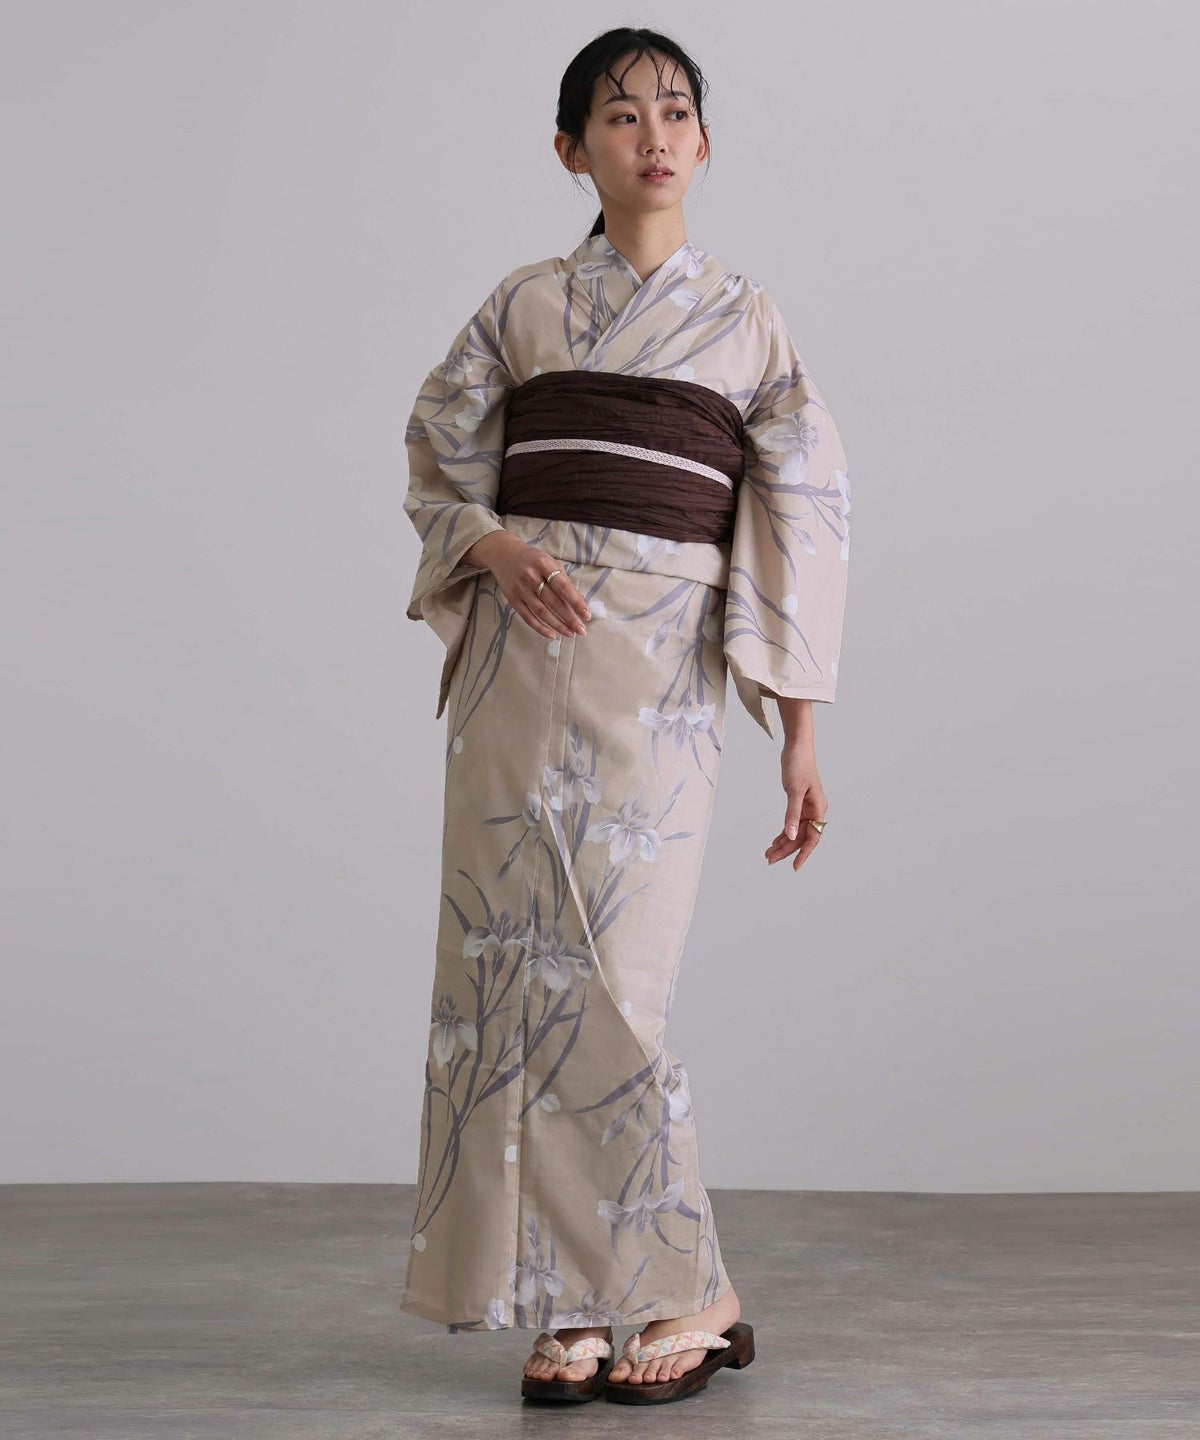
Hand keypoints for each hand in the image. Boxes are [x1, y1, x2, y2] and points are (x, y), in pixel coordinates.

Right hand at [468, 532, 589, 639]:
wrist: (502, 554)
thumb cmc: (532, 559)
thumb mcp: (550, 562)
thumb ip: (564, 580)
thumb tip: (580, 600)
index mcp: (544, 564)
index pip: (563, 587)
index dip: (576, 602)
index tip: (587, 615)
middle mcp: (531, 576)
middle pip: (554, 602)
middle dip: (570, 618)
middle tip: (581, 630)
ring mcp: (520, 589)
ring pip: (542, 612)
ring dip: (558, 625)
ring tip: (570, 633)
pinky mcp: (512, 599)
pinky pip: (528, 617)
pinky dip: (540, 628)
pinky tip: (552, 635)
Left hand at [765, 741, 828, 871]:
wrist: (797, 747)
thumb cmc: (798, 765)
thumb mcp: (794, 791)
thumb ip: (792, 814)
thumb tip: (790, 836)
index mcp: (818, 809)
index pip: (812, 837)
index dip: (804, 853)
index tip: (794, 866)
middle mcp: (815, 810)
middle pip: (801, 836)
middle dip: (786, 849)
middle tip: (769, 860)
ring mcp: (807, 807)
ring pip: (795, 831)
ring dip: (783, 843)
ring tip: (768, 854)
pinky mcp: (798, 802)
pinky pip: (792, 823)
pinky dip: (783, 832)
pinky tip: (774, 841)